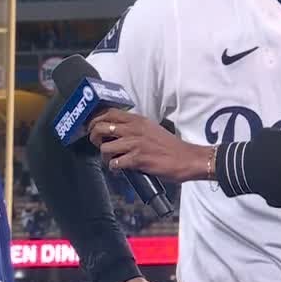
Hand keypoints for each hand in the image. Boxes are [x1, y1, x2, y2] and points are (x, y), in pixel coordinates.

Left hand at [88, 109, 213, 182]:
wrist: (187, 159)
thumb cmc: (171, 147)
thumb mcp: (151, 129)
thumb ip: (135, 128)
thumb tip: (117, 133)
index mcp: (138, 120)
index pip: (109, 112)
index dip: (96, 119)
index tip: (92, 127)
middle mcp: (134, 129)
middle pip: (101, 126)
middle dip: (94, 137)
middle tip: (98, 144)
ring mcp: (135, 144)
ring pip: (105, 147)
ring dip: (105, 156)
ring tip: (112, 160)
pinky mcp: (138, 159)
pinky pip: (115, 163)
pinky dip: (114, 168)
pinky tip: (120, 169)